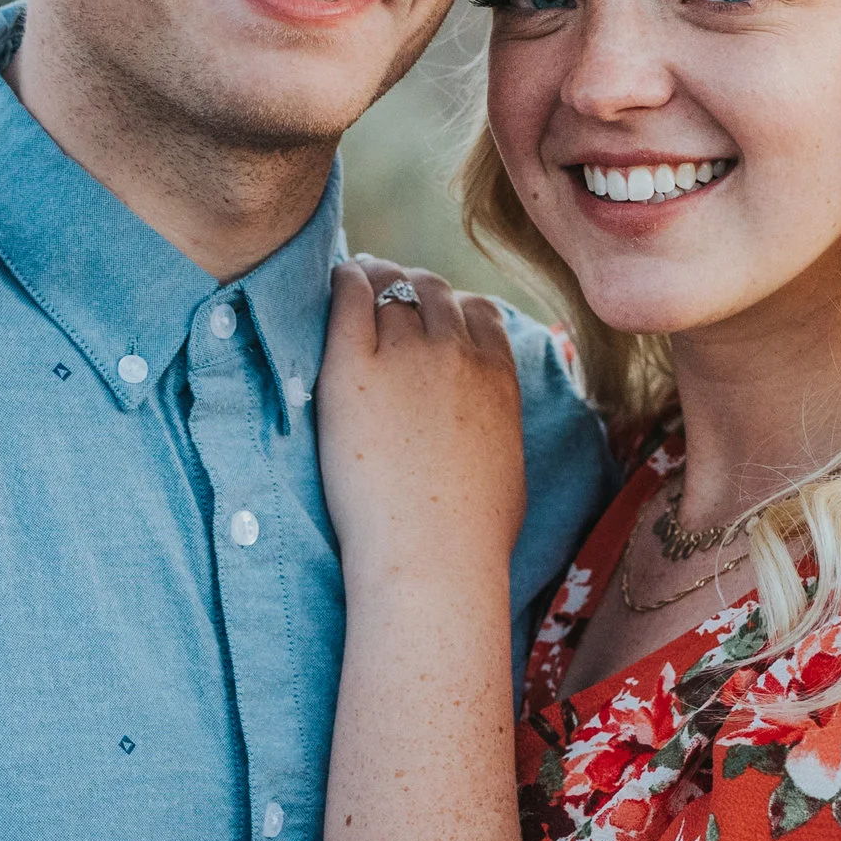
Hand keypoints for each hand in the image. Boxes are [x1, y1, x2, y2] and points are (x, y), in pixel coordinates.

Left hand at [317, 259, 527, 578]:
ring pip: (391, 288)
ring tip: (354, 284)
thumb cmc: (472, 534)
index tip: (427, 319)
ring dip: (374, 281)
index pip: (477, 309)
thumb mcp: (507, 464)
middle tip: (382, 297)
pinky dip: (343, 282)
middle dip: (408, 290)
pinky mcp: (353, 368)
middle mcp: (456, 352)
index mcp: (498, 375)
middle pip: (432, 291)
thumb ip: (497, 420)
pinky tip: (334, 282)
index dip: (449, 308)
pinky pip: (349, 297)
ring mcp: (406, 356)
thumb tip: (488, 419)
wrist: (432, 559)